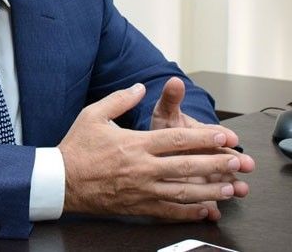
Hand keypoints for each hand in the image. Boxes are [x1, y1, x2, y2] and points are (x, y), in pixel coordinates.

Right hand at [59, 83, 245, 220]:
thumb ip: (120, 99)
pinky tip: (205, 210)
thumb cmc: (76, 147)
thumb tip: (140, 87)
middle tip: (237, 162)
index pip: (177, 139)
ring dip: (210, 190)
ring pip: (183, 191)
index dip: (205, 138)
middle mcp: (142, 168)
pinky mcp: (137, 206)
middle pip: (187, 166)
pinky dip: (190, 212)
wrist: (60, 181)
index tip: (225, 136)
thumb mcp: (93, 115)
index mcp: (134, 144)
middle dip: (216, 164)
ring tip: (230, 187)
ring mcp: (141, 190)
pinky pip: (169, 211)